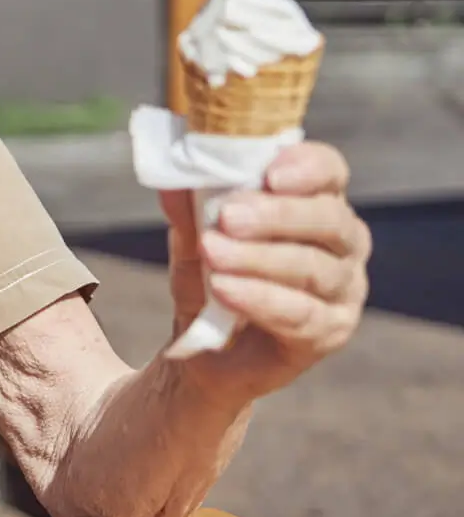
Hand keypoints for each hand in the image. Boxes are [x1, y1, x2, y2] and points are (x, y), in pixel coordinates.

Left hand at [160, 141, 370, 399]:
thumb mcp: (194, 241)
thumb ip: (190, 213)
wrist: (206, 349)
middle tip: (228, 216)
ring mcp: (344, 289)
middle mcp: (343, 243)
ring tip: (214, 252)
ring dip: (261, 258)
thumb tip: (172, 181)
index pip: (329, 171)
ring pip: (316, 268)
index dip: (307, 167)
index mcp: (316, 202)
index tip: (269, 174)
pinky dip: (261, 298)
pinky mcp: (331, 331)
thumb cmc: (212, 279)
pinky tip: (226, 290)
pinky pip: (303, 313)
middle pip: (330, 219)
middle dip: (277, 215)